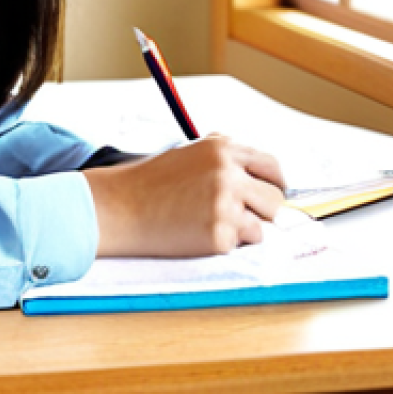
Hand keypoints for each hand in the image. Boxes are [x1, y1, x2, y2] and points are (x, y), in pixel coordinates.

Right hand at [84, 135, 285, 256]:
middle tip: (237, 215)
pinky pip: (240, 244)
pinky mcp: (218, 235)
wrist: (118, 207)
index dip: (274, 183)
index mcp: (221, 149)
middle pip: (275, 199)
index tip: (268, 193)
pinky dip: (224, 243)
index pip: (271, 166)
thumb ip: (222, 157)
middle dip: (261, 210)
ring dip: (244, 228)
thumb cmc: (147, 182)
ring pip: (262, 225)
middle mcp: (228, 174)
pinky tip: (195, 233)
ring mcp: (225, 205)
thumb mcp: (187, 154)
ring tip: (208, 222)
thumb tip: (257, 172)